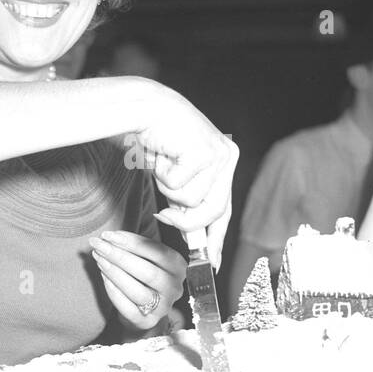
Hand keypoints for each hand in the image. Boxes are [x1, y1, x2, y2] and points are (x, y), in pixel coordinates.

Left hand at [90, 230, 185, 333]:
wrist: (144, 306)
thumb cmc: (143, 274)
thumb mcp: (147, 257)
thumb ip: (135, 246)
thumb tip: (109, 237)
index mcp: (177, 266)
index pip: (157, 251)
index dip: (131, 242)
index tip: (108, 235)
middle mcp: (174, 287)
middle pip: (147, 272)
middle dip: (119, 256)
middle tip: (98, 245)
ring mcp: (163, 307)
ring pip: (137, 291)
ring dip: (115, 273)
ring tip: (99, 259)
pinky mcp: (147, 322)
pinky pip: (128, 309)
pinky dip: (114, 292)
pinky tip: (103, 278)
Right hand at [130, 87, 237, 269]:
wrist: (145, 108)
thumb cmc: (158, 142)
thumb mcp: (175, 181)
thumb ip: (186, 209)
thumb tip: (194, 243)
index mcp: (226, 164)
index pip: (224, 210)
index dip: (217, 238)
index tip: (213, 263)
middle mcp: (228, 157)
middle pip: (213, 211)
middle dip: (186, 220)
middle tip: (164, 215)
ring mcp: (219, 154)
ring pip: (193, 201)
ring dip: (169, 190)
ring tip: (164, 166)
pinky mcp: (204, 152)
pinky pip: (179, 186)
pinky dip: (163, 176)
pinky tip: (162, 155)